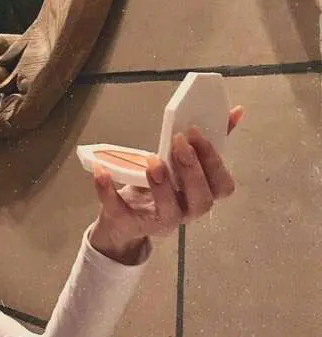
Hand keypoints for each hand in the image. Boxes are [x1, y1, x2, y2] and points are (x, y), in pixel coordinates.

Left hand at [89, 106, 244, 263]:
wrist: (124, 218)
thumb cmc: (158, 187)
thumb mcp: (181, 163)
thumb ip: (207, 142)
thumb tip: (234, 112)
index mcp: (200, 195)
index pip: (222, 186)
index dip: (214, 162)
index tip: (196, 133)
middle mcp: (185, 212)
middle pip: (202, 201)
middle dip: (192, 171)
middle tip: (178, 143)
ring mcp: (157, 222)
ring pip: (170, 212)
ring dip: (162, 185)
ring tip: (153, 160)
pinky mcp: (127, 224)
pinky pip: (119, 211)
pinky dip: (108, 191)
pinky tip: (102, 171)